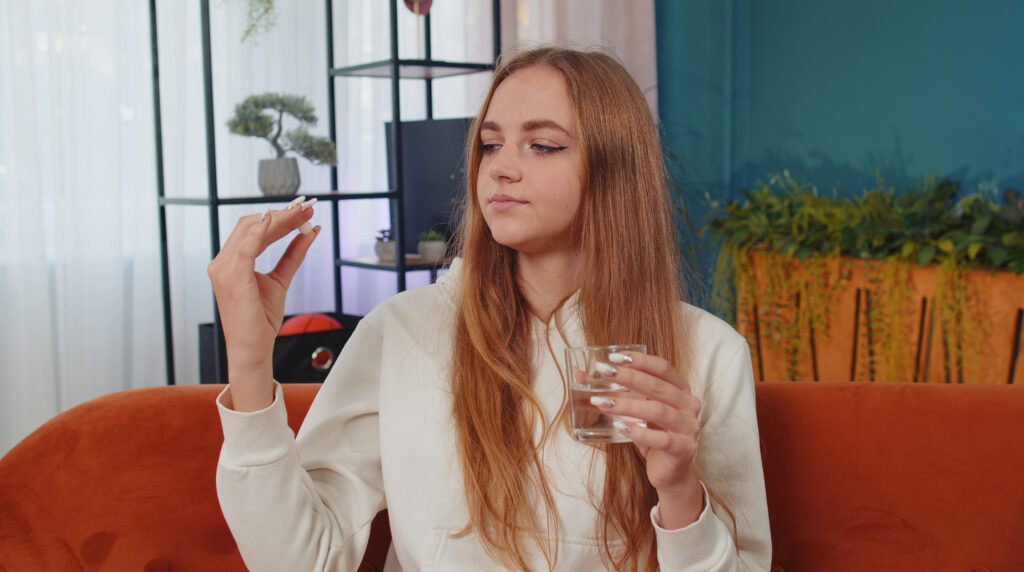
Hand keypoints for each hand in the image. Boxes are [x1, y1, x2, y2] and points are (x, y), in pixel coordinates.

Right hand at [207, 198, 318, 410]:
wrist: (252, 348)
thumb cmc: (261, 319)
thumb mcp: (281, 280)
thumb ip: (293, 255)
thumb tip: (310, 233)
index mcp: (230, 262)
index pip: (253, 229)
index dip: (278, 217)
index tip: (302, 210)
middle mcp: (222, 262)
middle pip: (252, 225)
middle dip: (281, 214)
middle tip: (307, 208)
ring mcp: (223, 269)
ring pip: (252, 231)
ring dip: (280, 219)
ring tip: (303, 213)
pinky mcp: (232, 277)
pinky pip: (247, 247)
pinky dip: (263, 231)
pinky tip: (278, 220)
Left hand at [589, 351, 704, 527]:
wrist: (671, 472)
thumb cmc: (653, 435)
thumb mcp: (635, 411)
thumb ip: (614, 393)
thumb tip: (580, 376)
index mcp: (681, 390)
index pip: (663, 368)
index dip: (640, 360)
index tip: (614, 357)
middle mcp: (689, 405)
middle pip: (658, 387)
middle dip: (629, 377)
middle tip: (604, 371)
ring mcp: (689, 428)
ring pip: (658, 411)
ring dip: (627, 405)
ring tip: (602, 402)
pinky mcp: (683, 449)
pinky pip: (661, 439)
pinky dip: (639, 432)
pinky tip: (620, 427)